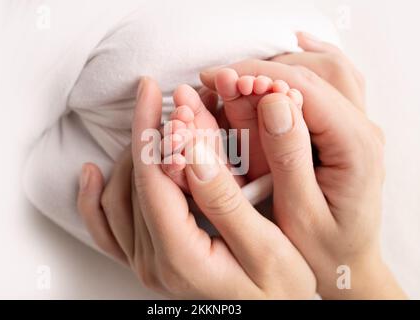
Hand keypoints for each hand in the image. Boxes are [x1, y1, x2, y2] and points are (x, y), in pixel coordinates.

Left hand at [77, 77, 315, 298]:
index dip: (149, 129)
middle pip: (134, 182)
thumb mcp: (266, 248)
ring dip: (133, 154)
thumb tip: (191, 151)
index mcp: (180, 256)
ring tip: (154, 122)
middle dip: (148, 133)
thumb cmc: (280, 287)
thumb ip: (225, 202)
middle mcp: (153, 262)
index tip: (151, 90)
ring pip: (117, 197)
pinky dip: (96, 197)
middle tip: (171, 100)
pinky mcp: (148, 260)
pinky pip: (107, 228)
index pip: (151, 178)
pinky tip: (93, 173)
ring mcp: (145, 263)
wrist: (274, 314)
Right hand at [200, 32, 405, 298]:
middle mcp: (362, 129)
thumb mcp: (300, 212)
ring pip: (327, 69)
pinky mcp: (346, 129)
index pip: (305, 90)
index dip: (258, 77)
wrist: (347, 264)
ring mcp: (358, 126)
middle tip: (222, 78)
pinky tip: (290, 56)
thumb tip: (275, 101)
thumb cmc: (322, 248)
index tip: (219, 78)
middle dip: (263, 67)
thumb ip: (289, 156)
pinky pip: (334, 81)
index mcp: (355, 148)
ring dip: (281, 64)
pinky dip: (308, 63)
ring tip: (241, 74)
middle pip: (317, 70)